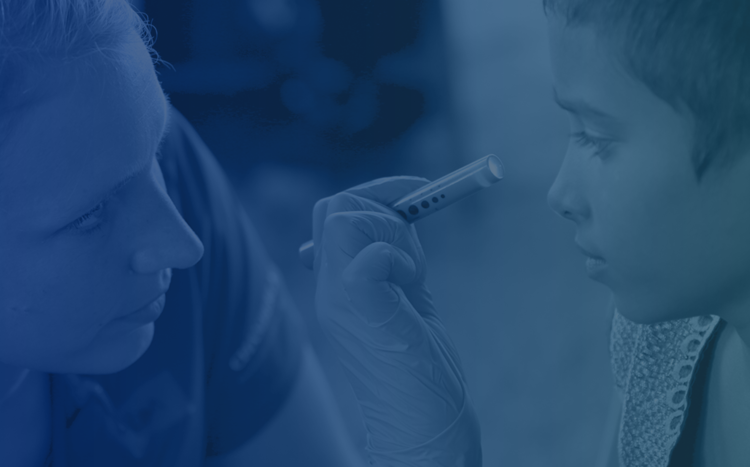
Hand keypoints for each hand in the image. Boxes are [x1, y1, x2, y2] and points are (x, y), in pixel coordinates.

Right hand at [310, 177, 479, 466]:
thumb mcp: (405, 297)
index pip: (334, 210)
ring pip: (344, 219)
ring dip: (391, 232)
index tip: (419, 197)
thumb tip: (398, 214)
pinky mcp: (364, 314)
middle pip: (334, 206)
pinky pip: (367, 257)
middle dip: (383, 205)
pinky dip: (396, 257)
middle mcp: (328, 289)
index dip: (378, 194)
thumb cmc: (420, 371)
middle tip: (414, 247)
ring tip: (411, 275)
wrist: (421, 428)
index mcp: (335, 284)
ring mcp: (340, 302)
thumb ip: (395, 259)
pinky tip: (411, 286)